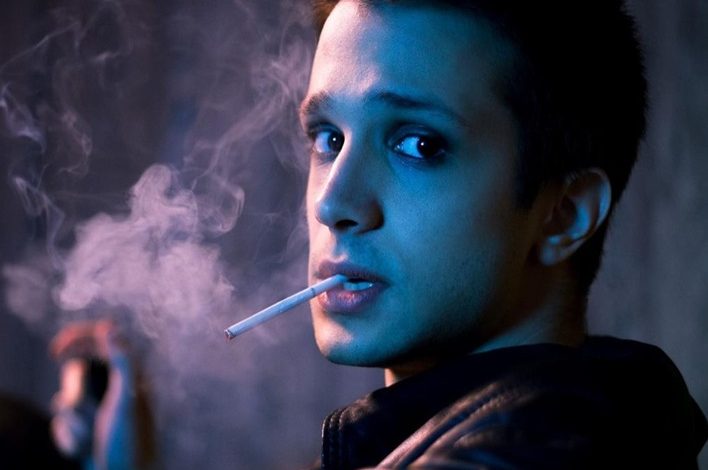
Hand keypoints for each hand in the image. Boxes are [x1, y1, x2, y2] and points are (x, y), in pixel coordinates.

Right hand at [50, 319, 152, 469]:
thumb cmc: (129, 442)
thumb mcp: (126, 399)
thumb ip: (122, 361)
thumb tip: (110, 327)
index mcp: (130, 374)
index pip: (101, 340)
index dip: (77, 338)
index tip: (55, 348)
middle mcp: (115, 387)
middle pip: (78, 370)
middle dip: (74, 391)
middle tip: (77, 406)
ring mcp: (98, 408)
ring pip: (67, 399)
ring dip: (73, 421)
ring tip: (89, 436)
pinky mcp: (87, 427)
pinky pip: (63, 423)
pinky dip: (69, 437)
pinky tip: (83, 449)